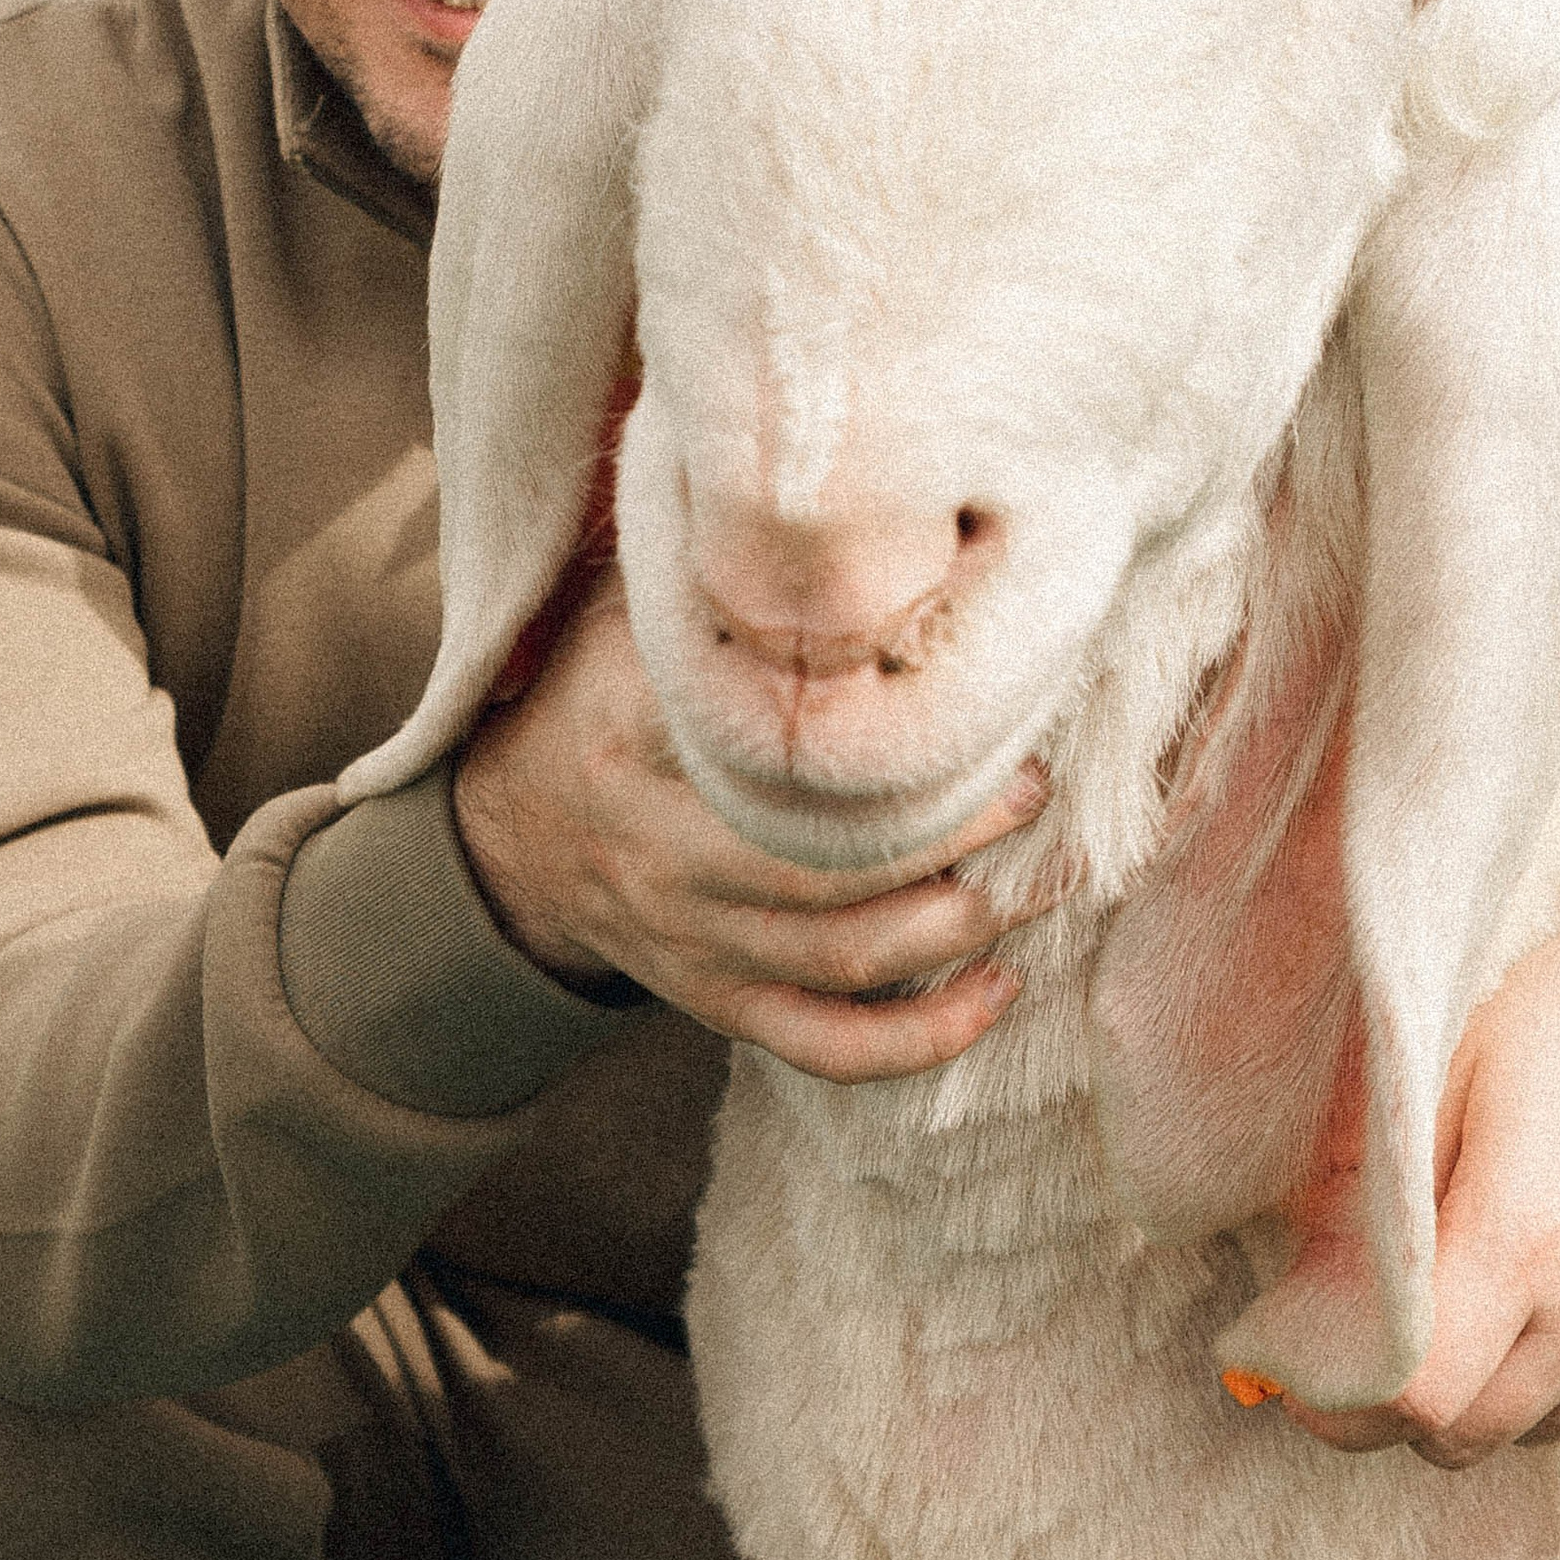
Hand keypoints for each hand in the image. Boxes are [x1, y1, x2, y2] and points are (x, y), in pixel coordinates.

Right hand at [453, 566, 1049, 1081]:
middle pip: (824, 873)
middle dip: (949, 837)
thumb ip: (716, 581)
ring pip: (842, 959)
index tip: (973, 702)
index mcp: (636, 745)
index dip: (882, 744)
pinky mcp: (717, 1003)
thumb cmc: (600, 696)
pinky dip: (920, 1040)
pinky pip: (826, 1046)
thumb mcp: (627, 617)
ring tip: (1044, 875)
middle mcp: (662, 857)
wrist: (514, 832)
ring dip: (959, 927)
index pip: (768, 754)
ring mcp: (691, 943)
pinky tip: (997, 990)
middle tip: (1033, 789)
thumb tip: (845, 513)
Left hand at [1276, 857, 1559, 1465]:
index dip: (1345, 1406)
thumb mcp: (1447, 1078)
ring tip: (1470, 1303)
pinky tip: (1553, 1287)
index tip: (1305, 1383)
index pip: (1420, 1397)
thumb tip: (1303, 1299)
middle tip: (1364, 1358)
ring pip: (1540, 1428)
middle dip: (1401, 1414)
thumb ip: (1381, 1205)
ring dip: (1487, 1393)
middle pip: (1470, 1435)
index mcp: (1528, 1232)